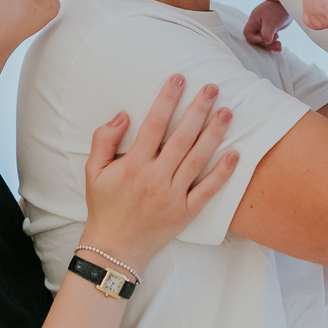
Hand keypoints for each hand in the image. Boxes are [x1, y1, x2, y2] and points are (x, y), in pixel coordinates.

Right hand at [82, 76, 237, 273]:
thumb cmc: (104, 206)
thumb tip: (124, 115)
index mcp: (133, 165)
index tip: (179, 79)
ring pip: (198, 159)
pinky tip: (235, 154)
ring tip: (227, 112)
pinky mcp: (186, 213)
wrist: (115, 248)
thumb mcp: (93, 172)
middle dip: (198, 110)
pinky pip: (207, 190)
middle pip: (182, 137)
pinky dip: (222, 173)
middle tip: (212, 88)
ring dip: (214, 134)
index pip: (153, 125)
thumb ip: (103, 140)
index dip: (167, 99)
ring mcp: (173, 196)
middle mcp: (155, 179)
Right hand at [244, 0, 290, 51]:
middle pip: (256, 39)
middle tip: (275, 41)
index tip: (263, 38)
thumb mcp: (271, 23)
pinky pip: (270, 40)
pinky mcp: (271, 30)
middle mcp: (257, 25)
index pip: (248, 34)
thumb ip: (266, 34)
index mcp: (253, 21)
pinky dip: (274, 43)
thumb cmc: (277, 9)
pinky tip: (279, 46)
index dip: (254, 39)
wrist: (286, 4)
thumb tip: (266, 42)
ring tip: (279, 44)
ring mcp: (264, 28)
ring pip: (264, 41)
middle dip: (266, 43)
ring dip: (271, 45)